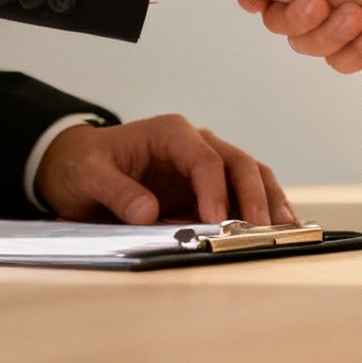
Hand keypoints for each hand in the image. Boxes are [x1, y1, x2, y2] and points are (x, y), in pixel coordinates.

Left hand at [33, 115, 293, 226]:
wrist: (78, 168)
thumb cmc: (85, 165)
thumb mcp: (89, 175)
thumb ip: (117, 191)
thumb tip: (148, 213)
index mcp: (170, 133)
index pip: (205, 158)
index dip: (214, 190)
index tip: (216, 221)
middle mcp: (195, 143)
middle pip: (238, 163)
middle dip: (253, 196)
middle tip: (262, 229)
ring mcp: (205, 166)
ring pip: (250, 175)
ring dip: (267, 200)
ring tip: (283, 229)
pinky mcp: (207, 189)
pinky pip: (241, 195)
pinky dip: (260, 209)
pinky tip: (274, 229)